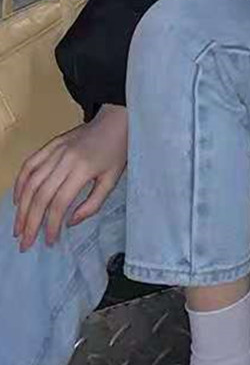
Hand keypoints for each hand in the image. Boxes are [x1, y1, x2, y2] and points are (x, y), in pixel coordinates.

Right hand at [13, 104, 127, 251]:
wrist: (115, 122)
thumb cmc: (117, 152)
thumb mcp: (112, 180)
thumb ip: (93, 203)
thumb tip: (70, 222)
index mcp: (83, 169)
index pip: (60, 202)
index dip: (52, 224)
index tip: (50, 241)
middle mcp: (64, 160)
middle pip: (40, 195)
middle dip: (31, 222)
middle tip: (25, 243)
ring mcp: (55, 151)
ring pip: (30, 182)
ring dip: (21, 208)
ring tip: (18, 228)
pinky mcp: (50, 145)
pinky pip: (29, 165)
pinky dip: (19, 183)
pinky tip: (17, 201)